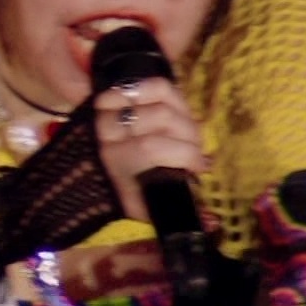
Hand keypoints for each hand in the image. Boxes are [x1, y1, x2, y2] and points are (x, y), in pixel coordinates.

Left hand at [92, 78, 207, 223]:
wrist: (92, 173)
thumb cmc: (131, 191)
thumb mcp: (147, 208)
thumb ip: (177, 212)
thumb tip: (212, 221)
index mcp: (117, 160)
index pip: (153, 148)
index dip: (186, 154)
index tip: (199, 166)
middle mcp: (110, 133)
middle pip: (163, 118)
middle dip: (189, 135)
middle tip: (194, 148)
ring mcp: (110, 111)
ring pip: (159, 99)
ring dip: (182, 115)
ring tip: (184, 129)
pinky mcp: (113, 96)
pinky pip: (145, 84)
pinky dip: (159, 90)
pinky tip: (165, 105)